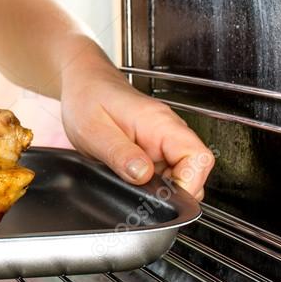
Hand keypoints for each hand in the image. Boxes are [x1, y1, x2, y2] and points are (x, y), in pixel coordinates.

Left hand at [60, 62, 214, 199]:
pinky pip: (164, 173)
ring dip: (162, 188)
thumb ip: (120, 154)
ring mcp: (162, 141)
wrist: (82, 84)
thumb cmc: (87, 98)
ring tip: (132, 185)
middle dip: (175, 191)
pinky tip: (130, 181)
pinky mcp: (153, 150)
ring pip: (180, 174)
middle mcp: (167, 131)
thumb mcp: (94, 130)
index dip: (188, 183)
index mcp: (160, 123)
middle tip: (144, 195)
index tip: (164, 197)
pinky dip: (152, 184)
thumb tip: (143, 176)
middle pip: (194, 170)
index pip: (198, 157)